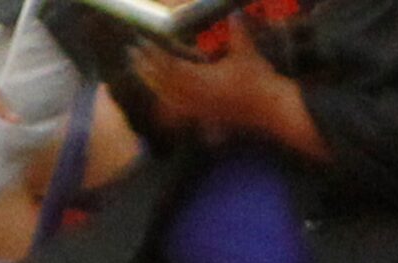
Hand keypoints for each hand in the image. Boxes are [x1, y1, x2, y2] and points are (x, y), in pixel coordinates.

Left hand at [132, 17, 284, 138]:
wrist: (265, 108)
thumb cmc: (257, 80)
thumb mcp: (246, 52)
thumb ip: (238, 33)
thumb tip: (235, 14)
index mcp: (199, 81)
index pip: (169, 66)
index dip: (154, 55)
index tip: (143, 43)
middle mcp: (192, 97)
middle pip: (160, 81)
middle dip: (145, 66)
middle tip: (132, 51)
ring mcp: (194, 108)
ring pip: (164, 94)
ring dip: (150, 80)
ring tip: (139, 67)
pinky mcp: (199, 114)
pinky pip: (174, 106)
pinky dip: (162, 95)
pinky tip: (157, 90)